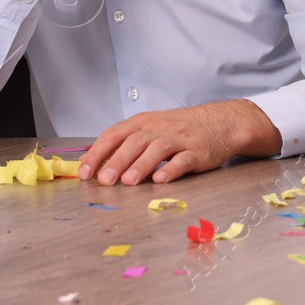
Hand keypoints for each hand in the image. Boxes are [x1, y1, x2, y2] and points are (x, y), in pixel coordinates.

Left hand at [77, 100, 281, 184]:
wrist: (221, 122)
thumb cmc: (180, 129)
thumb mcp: (150, 129)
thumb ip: (124, 144)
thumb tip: (91, 163)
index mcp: (143, 122)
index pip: (114, 134)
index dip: (97, 152)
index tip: (84, 172)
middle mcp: (159, 128)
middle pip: (134, 142)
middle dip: (117, 161)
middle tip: (104, 180)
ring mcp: (179, 139)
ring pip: (156, 149)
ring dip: (141, 165)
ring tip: (129, 182)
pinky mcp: (197, 152)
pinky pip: (183, 160)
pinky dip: (171, 169)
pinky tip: (161, 180)